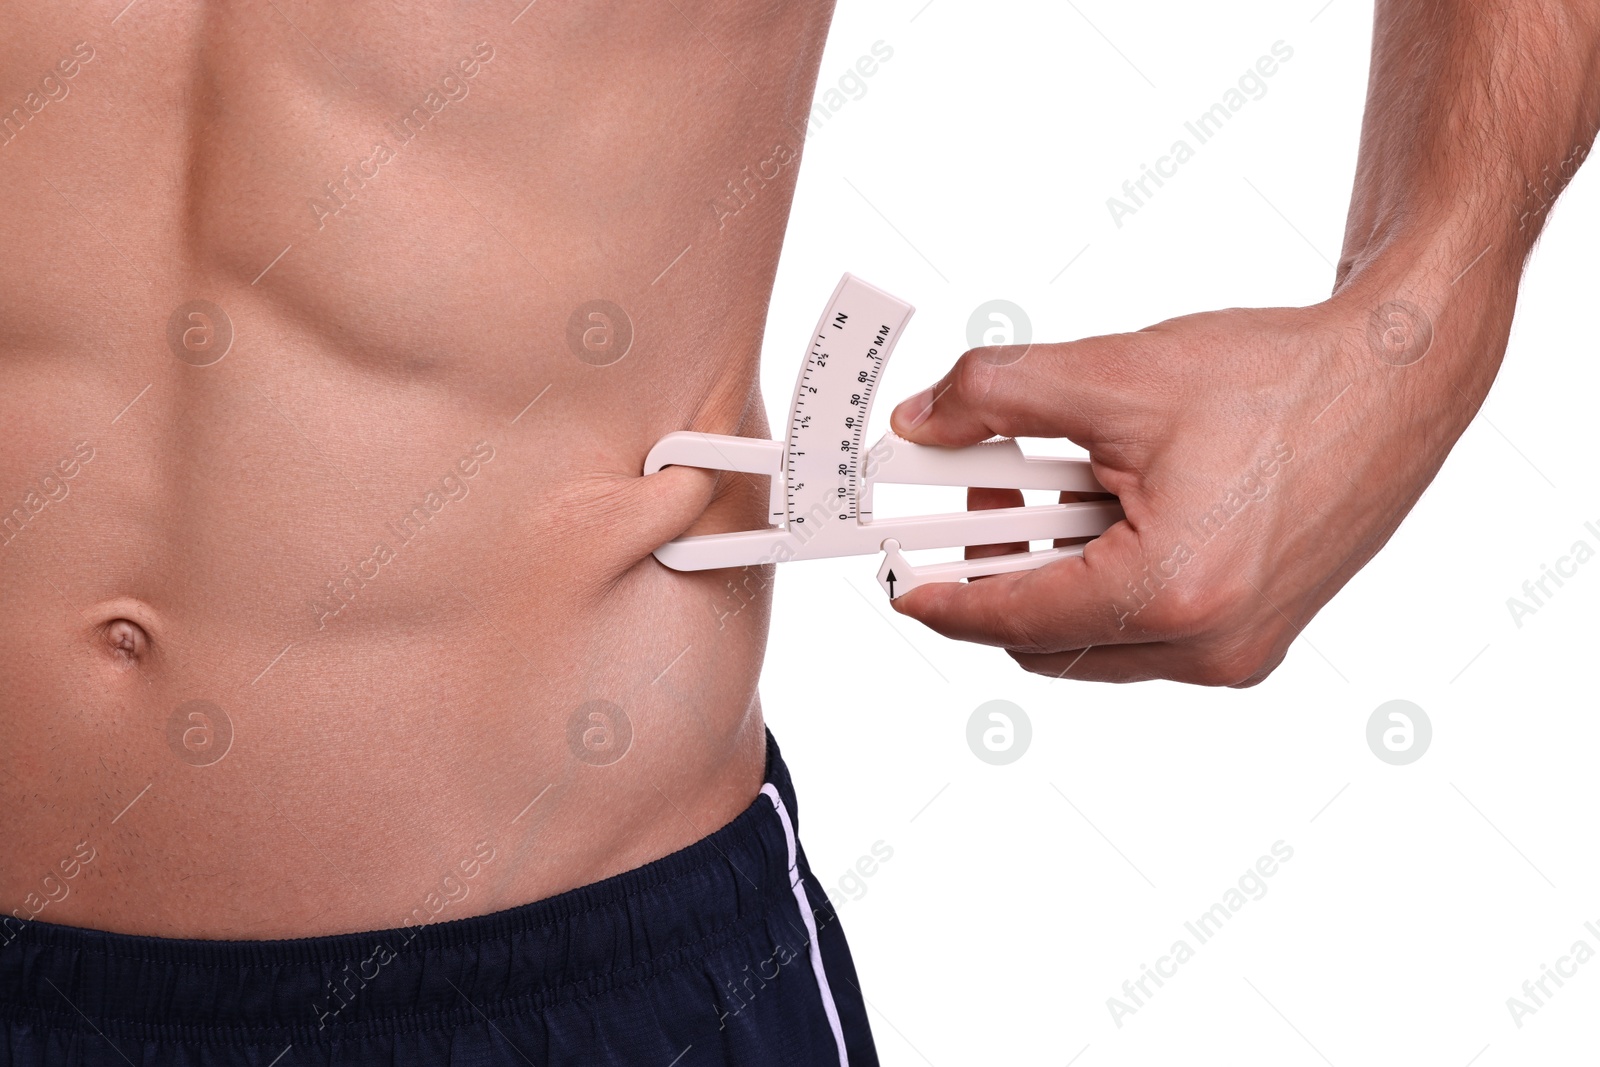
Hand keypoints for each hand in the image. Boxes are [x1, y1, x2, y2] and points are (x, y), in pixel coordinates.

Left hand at [885, 289, 1498, 685]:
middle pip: (1049, 642)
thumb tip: (921, 421)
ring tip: (1059, 485)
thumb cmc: (1274, 377)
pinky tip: (1112, 508)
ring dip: (1056, 577)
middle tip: (985, 492)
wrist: (1394, 381)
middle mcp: (1209, 645)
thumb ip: (995, 397)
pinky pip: (1147, 634)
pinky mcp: (1258, 639)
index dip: (945, 600)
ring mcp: (1239, 653)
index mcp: (1170, 592)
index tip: (901, 584)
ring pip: (1097, 643)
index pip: (1016, 619)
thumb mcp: (1113, 374)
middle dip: (1001, 574)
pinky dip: (1109, 582)